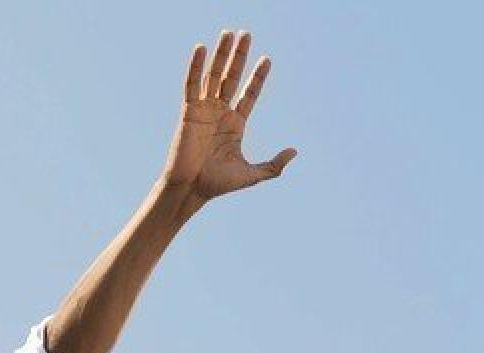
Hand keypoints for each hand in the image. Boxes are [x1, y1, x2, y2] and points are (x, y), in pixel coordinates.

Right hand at [163, 30, 296, 200]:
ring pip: (214, 76)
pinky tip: (201, 48)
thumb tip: (294, 152)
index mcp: (235, 124)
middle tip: (246, 35)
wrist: (192, 189)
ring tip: (228, 34)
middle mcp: (220, 113)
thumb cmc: (218, 184)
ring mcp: (204, 110)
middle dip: (239, 56)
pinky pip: (192, 84)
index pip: (249, 94)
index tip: (267, 60)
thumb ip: (274, 165)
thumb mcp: (252, 175)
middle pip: (232, 77)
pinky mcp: (189, 111)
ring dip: (221, 54)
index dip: (258, 78)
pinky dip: (195, 66)